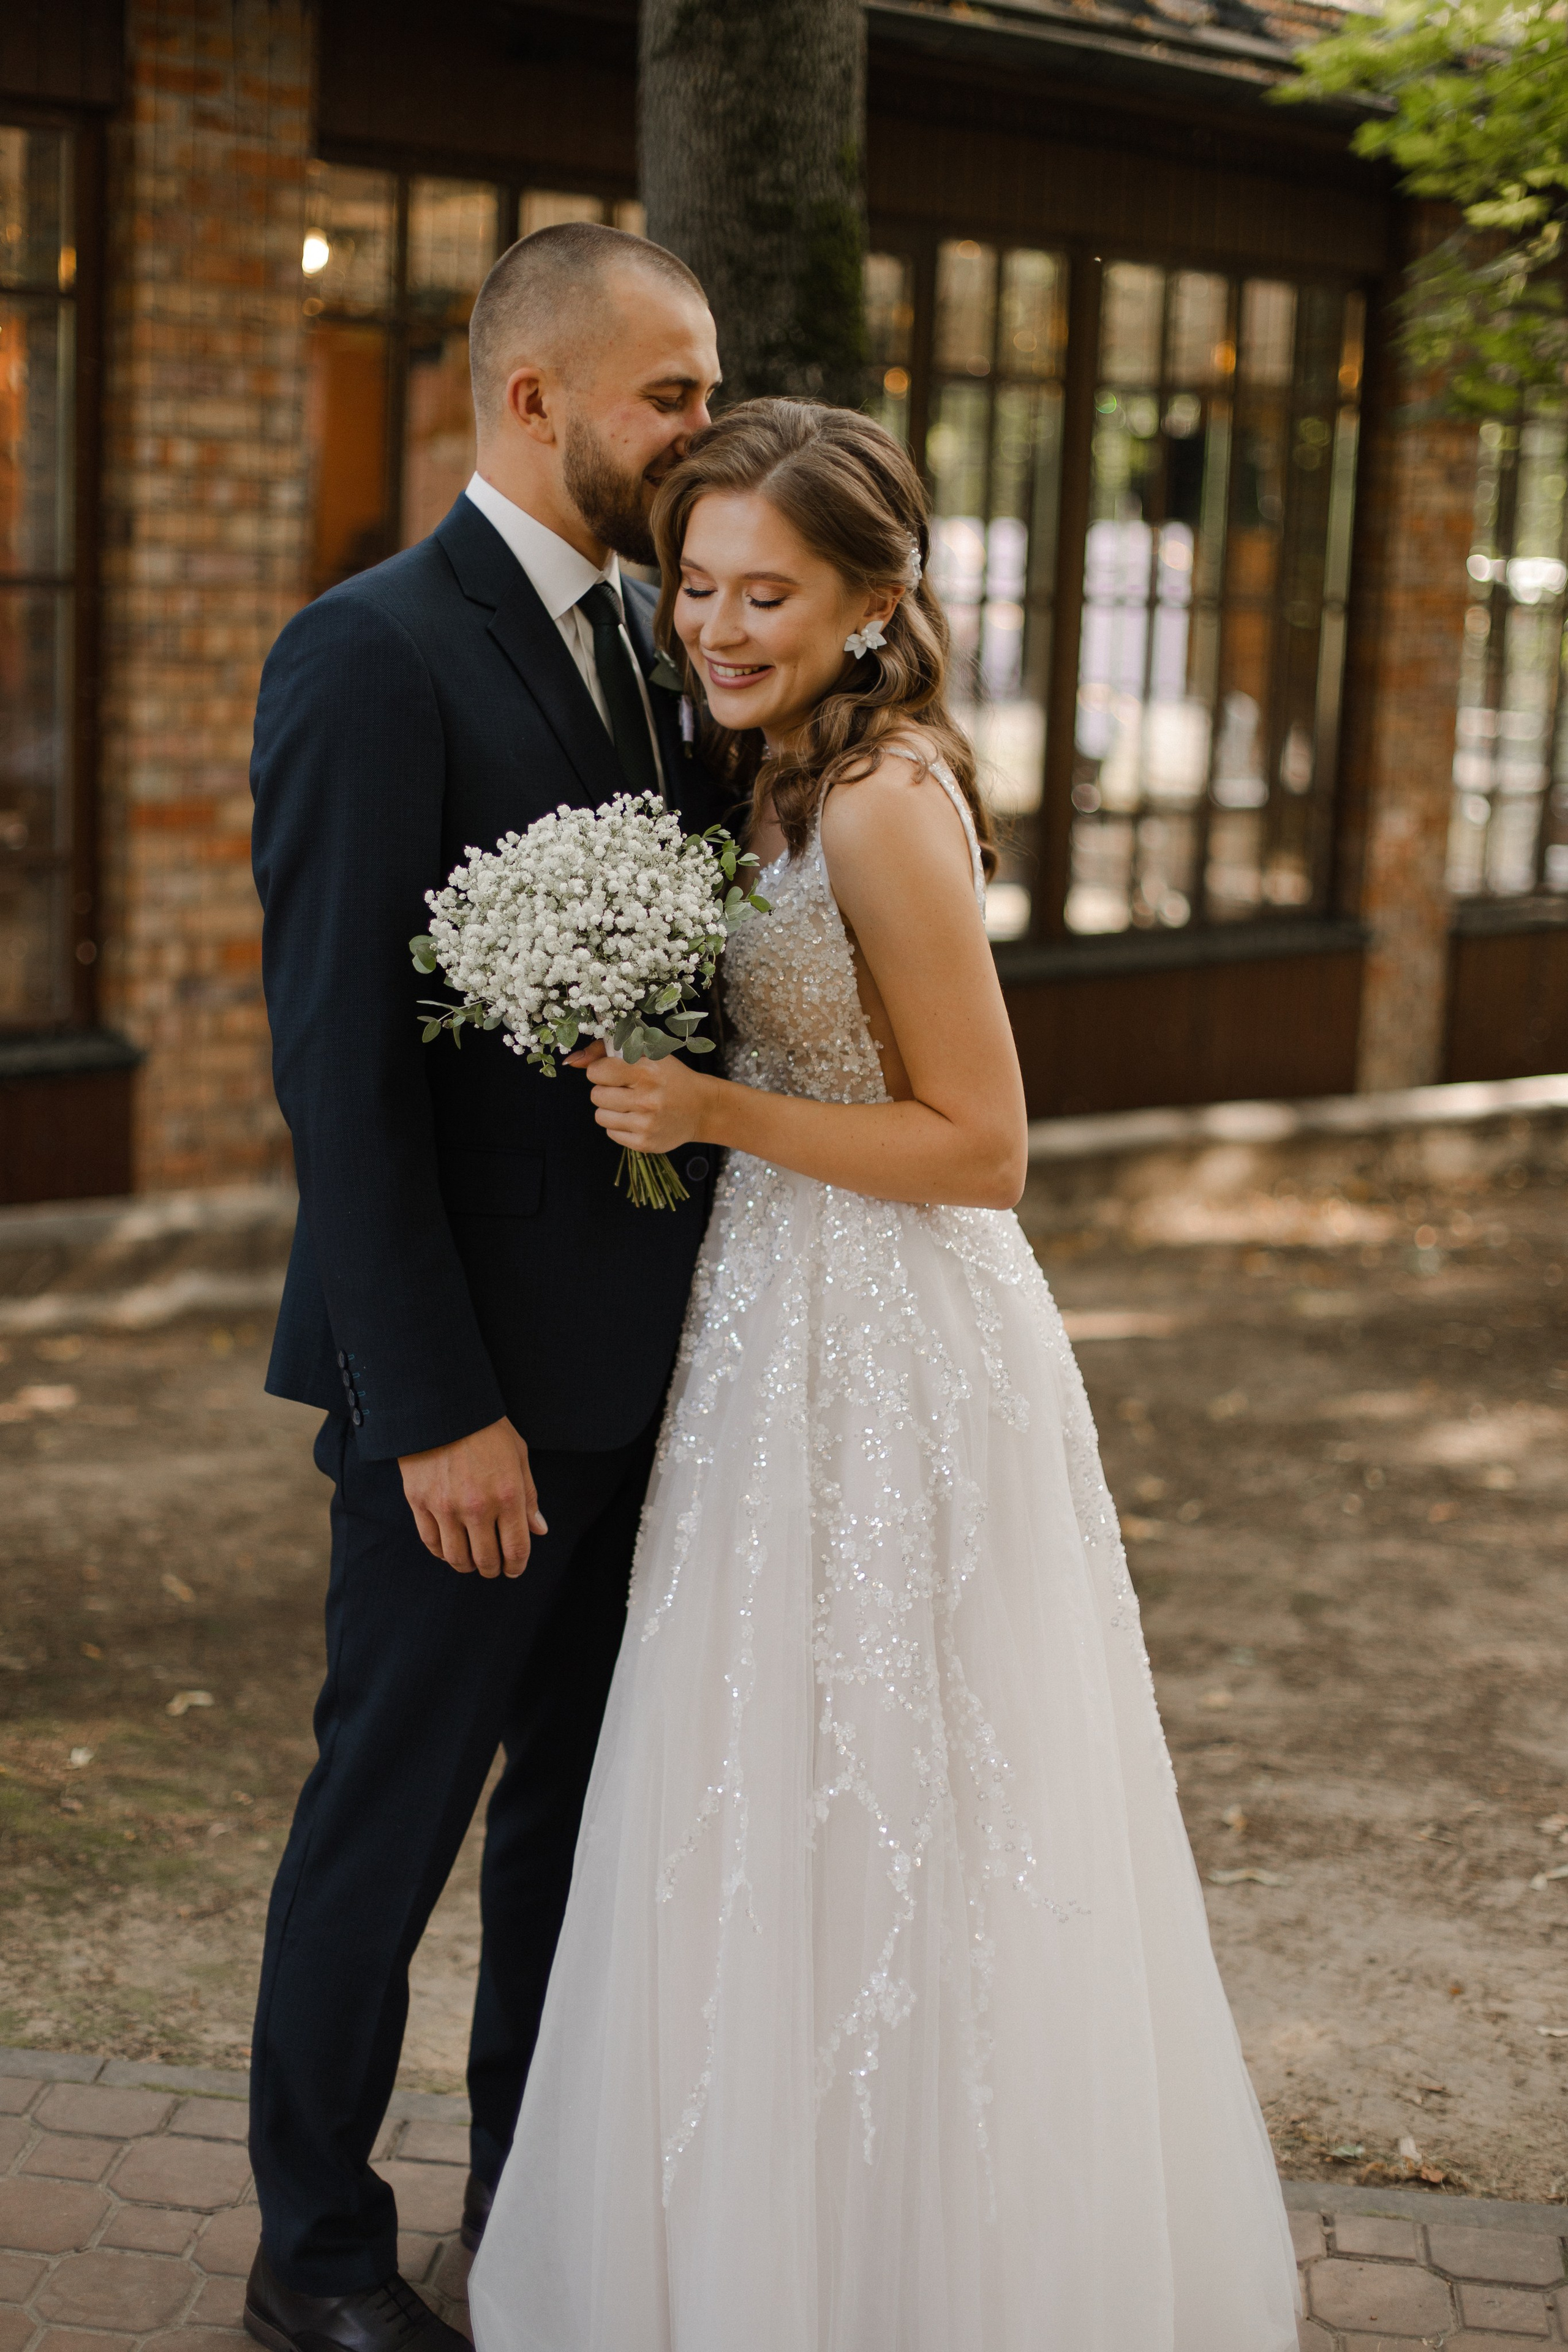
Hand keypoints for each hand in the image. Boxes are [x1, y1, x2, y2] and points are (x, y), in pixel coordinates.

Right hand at [399, 1416, 545, 1578]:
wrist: (442, 1406)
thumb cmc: (487, 1429)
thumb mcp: (518, 1456)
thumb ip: (529, 1497)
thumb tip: (539, 1530)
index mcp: (507, 1495)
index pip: (516, 1548)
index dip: (517, 1566)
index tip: (515, 1569)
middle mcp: (477, 1507)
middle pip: (486, 1559)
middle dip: (493, 1569)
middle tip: (494, 1568)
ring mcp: (445, 1507)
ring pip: (457, 1558)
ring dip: (467, 1566)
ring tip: (472, 1561)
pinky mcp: (420, 1502)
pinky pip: (431, 1542)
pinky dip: (443, 1552)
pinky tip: (450, 1548)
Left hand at [568, 1038, 714, 1156]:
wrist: (702, 1108)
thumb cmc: (670, 1077)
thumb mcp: (646, 1055)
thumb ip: (605, 1053)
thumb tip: (571, 1062)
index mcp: (647, 1072)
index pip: (597, 1072)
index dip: (602, 1071)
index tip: (616, 1072)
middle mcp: (647, 1099)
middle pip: (596, 1095)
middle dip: (606, 1090)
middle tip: (626, 1089)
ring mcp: (646, 1124)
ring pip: (600, 1116)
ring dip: (611, 1109)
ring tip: (631, 1104)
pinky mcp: (645, 1144)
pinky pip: (611, 1133)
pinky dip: (620, 1126)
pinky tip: (637, 1118)